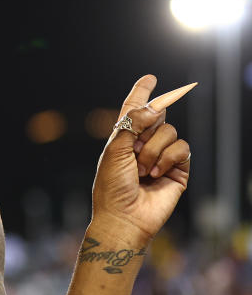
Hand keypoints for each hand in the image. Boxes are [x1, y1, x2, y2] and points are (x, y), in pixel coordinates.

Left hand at [91, 75, 190, 245]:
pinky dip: (167, 158)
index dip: (141, 93)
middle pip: (156, 116)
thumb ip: (132, 124)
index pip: (133, 110)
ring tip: (142, 170)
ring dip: (153, 150)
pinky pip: (182, 148)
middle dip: (148, 127)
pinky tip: (155, 174)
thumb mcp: (115, 150)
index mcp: (123, 138)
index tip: (149, 78)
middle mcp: (143, 144)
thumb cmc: (112, 186)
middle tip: (136, 148)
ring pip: (170, 131)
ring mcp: (162, 155)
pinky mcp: (178, 168)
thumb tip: (154, 107)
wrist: (124, 216)